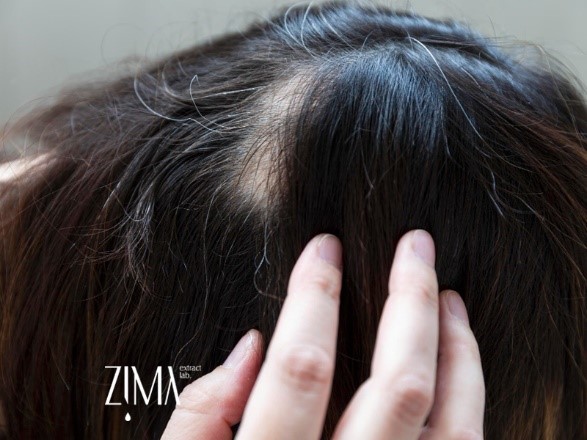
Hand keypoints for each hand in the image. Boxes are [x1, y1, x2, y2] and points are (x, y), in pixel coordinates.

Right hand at [161, 230, 484, 438]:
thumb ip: (199, 420)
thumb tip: (248, 346)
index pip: (304, 366)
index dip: (317, 295)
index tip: (325, 246)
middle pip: (399, 386)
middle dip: (409, 302)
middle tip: (416, 245)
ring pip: (454, 426)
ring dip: (459, 350)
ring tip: (449, 295)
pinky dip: (473, 403)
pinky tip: (461, 366)